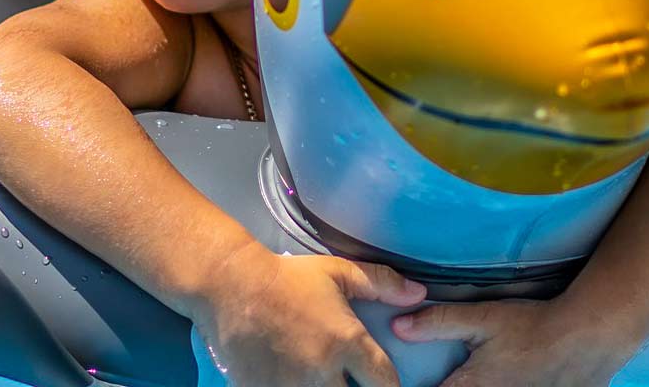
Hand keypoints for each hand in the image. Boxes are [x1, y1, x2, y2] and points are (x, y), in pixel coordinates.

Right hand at [191, 244, 426, 386]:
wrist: (229, 285)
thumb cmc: (286, 277)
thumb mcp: (336, 272)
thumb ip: (381, 283)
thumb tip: (419, 293)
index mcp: (346, 341)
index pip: (386, 383)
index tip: (379, 383)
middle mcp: (323, 370)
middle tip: (347, 379)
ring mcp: (292, 386)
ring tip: (321, 380)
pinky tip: (293, 382)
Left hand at [392, 298, 638, 386]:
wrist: (589, 337)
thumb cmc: (532, 327)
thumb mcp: (480, 318)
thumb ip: (437, 323)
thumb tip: (397, 328)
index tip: (410, 383)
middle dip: (454, 386)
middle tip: (458, 374)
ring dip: (484, 385)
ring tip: (497, 371)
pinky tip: (518, 377)